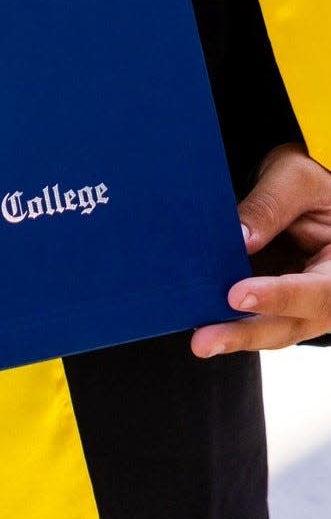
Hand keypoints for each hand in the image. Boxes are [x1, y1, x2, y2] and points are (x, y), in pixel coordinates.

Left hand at [191, 143, 330, 356]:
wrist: (310, 187)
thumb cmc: (314, 178)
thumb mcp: (298, 179)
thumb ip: (270, 206)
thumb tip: (240, 239)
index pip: (320, 290)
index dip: (280, 296)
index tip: (237, 295)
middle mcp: (329, 289)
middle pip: (294, 323)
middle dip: (247, 333)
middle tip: (205, 340)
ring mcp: (301, 300)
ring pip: (272, 328)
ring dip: (234, 335)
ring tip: (200, 340)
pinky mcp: (275, 300)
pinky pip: (253, 316)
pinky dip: (226, 320)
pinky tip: (199, 320)